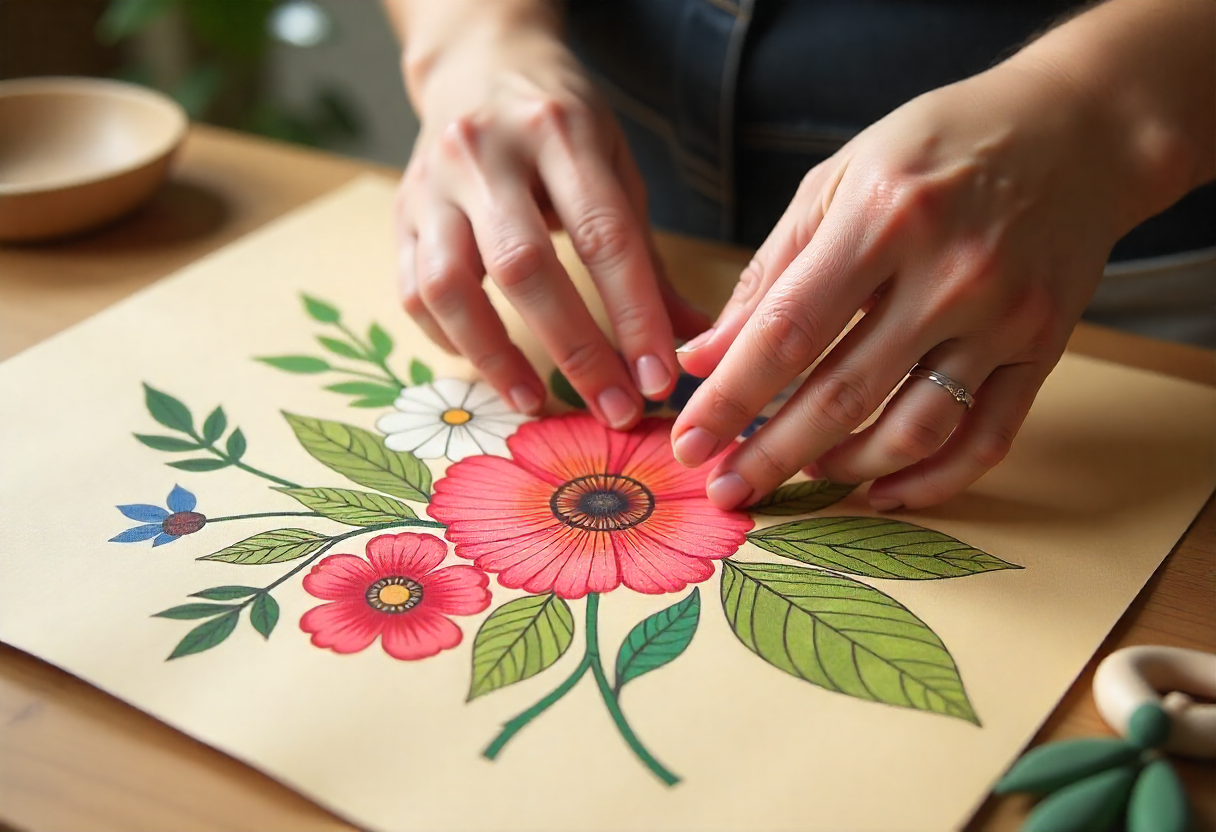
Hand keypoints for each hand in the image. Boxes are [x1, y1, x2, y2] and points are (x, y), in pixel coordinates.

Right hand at [395, 14, 707, 426]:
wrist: (477, 63)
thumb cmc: (559, 122)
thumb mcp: (616, 165)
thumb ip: (646, 256)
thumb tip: (691, 339)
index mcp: (560, 132)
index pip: (603, 235)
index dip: (633, 315)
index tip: (659, 378)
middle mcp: (487, 154)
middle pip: (525, 267)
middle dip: (576, 350)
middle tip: (614, 409)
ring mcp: (433, 184)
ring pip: (450, 286)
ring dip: (496, 357)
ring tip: (537, 402)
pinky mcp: (400, 212)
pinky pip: (414, 291)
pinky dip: (450, 339)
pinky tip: (489, 364)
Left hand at [671, 51, 1189, 511]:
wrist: (1076, 129)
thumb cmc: (937, 147)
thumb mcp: (838, 181)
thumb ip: (769, 272)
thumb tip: (705, 355)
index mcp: (882, 218)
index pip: (787, 332)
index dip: (731, 398)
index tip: (689, 442)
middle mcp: (949, 274)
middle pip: (842, 395)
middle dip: (771, 456)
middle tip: (726, 488)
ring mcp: (1005, 317)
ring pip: (913, 430)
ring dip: (844, 469)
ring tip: (800, 472)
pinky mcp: (1045, 349)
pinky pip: (987, 439)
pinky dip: (931, 481)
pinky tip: (881, 490)